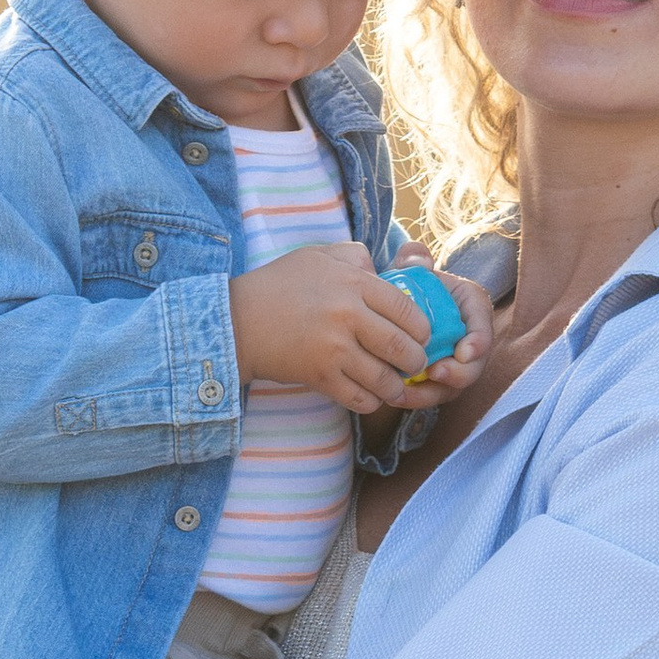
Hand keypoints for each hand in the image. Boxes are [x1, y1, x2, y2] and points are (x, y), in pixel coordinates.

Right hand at [231, 242, 434, 413]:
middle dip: (415, 361)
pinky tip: (369, 395)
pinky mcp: (319, 377)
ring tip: (394, 384)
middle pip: (403, 347)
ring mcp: (333, 349)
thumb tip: (383, 268)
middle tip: (412, 363)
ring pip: (385, 378)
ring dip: (395, 386)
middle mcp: (348, 315)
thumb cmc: (278, 286)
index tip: (420, 336)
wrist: (235, 321)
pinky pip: (360, 398)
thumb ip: (355, 257)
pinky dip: (371, 401)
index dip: (422, 329)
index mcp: (353, 283)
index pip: (407, 310)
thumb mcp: (317, 256)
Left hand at [384, 241, 495, 409]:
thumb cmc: (412, 285)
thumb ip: (414, 259)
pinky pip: (432, 395)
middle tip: (437, 373)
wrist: (402, 306)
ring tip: (405, 391)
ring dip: (432, 393)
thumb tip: (416, 257)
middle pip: (475, 365)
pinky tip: (395, 396)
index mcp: (471, 306)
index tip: (464, 352)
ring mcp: (456, 363)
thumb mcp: (413, 268)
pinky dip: (416, 399)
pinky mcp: (439, 381)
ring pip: (453, 387)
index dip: (479, 342)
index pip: (483, 325)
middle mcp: (470, 338)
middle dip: (459, 374)